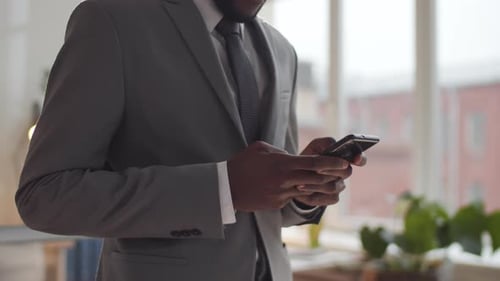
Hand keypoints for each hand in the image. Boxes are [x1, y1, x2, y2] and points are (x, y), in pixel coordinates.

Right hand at [227, 141, 350, 211]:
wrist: (226, 188)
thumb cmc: (242, 164)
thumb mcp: (261, 148)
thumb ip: (280, 152)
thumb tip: (292, 157)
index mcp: (282, 164)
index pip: (314, 164)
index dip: (332, 163)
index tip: (344, 163)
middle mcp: (285, 180)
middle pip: (317, 180)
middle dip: (333, 177)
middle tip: (344, 173)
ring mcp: (282, 194)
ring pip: (308, 191)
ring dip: (320, 187)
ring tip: (329, 183)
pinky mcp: (277, 204)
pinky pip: (293, 197)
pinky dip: (299, 192)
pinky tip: (298, 187)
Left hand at [294, 138, 366, 207]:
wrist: (297, 176)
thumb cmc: (308, 158)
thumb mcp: (314, 147)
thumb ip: (325, 143)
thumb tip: (332, 145)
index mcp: (343, 158)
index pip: (359, 158)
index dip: (361, 158)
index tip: (356, 158)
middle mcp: (344, 173)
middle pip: (346, 172)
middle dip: (331, 170)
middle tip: (317, 169)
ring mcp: (340, 186)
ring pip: (335, 187)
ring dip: (318, 184)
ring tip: (303, 182)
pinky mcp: (333, 198)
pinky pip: (330, 198)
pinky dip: (315, 195)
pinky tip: (303, 191)